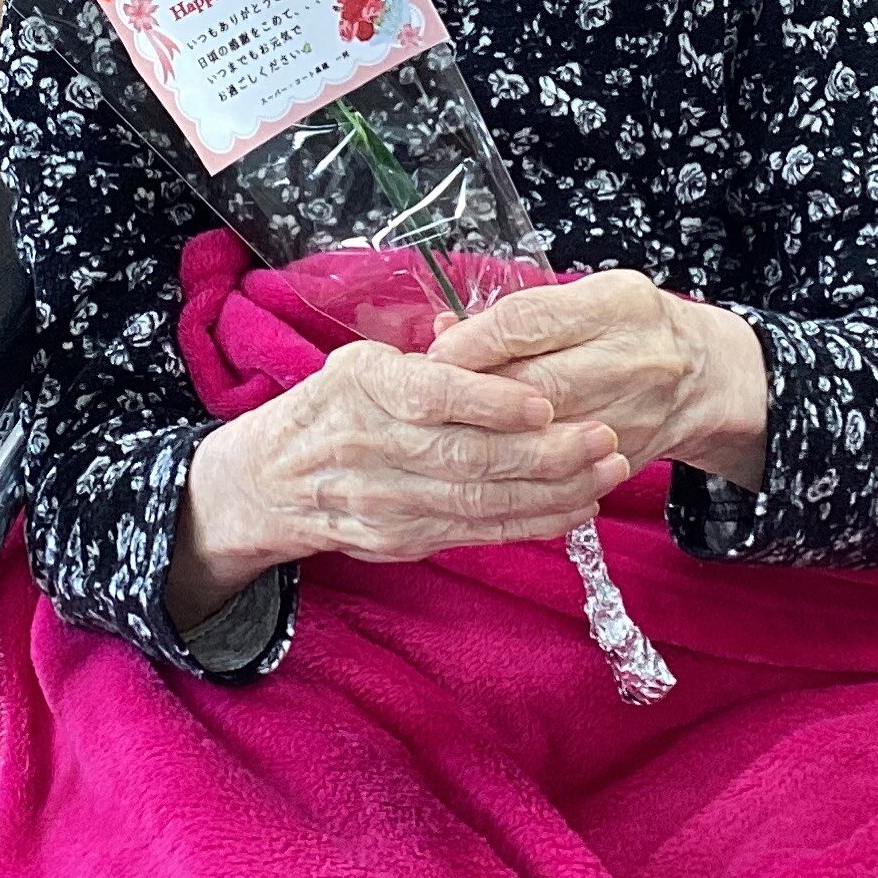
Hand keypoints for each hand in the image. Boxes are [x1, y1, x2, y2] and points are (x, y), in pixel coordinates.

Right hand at [169, 342, 627, 628]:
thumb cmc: (331, 407)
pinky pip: (475, 532)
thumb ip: (428, 359)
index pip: (430, 395)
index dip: (489, 402)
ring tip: (607, 473)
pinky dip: (530, 521)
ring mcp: (383, 502)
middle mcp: (369, 448)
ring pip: (479, 500)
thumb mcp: (362, 362)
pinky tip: (575, 507)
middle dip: (545, 452)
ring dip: (552, 491)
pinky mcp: (399, 540)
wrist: (269, 481)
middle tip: (604, 437)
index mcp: (362, 386)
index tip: (542, 403)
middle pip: (466, 456)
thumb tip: (490, 336)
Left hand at [422, 271, 770, 488]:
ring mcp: (632, 414)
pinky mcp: (624, 458)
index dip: (473, 342)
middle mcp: (631, 358)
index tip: (434, 355)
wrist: (706, 377)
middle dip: (469, 397)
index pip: (528, 321)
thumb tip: (444, 333)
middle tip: (425, 405)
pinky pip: (559, 472)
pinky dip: (516, 471)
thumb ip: (522, 315)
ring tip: (446, 435)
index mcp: (618, 304)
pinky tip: (483, 467)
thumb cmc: (633, 327)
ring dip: (485, 438)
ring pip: (540, 437)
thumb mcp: (590, 298)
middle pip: (530, 385)